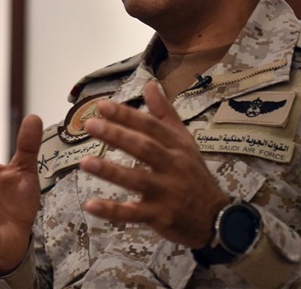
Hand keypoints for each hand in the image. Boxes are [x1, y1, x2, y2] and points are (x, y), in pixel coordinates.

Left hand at [80, 81, 229, 247]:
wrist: (215, 217)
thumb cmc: (192, 173)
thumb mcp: (183, 141)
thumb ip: (164, 113)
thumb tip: (149, 84)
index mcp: (176, 146)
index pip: (150, 126)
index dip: (127, 115)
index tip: (102, 106)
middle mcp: (172, 166)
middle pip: (144, 148)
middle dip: (117, 136)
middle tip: (90, 125)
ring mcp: (166, 192)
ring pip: (137, 180)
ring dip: (111, 171)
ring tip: (85, 162)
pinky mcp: (160, 216)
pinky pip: (133, 214)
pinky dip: (112, 211)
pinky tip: (90, 205)